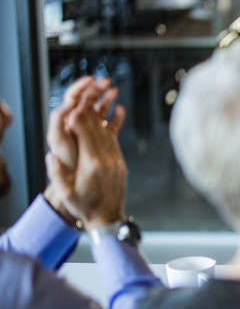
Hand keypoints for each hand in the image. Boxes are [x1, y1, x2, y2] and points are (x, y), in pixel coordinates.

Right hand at [45, 84, 127, 228]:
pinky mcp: (120, 162)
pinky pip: (116, 139)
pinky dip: (113, 124)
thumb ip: (57, 174)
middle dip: (92, 109)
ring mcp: (115, 160)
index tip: (75, 103)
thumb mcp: (66, 193)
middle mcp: (107, 159)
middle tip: (88, 90)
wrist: (108, 218)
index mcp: (92, 165)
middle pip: (97, 129)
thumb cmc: (84, 207)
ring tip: (102, 94)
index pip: (85, 135)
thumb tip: (50, 155)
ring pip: (108, 131)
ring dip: (104, 112)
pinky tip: (114, 111)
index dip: (80, 118)